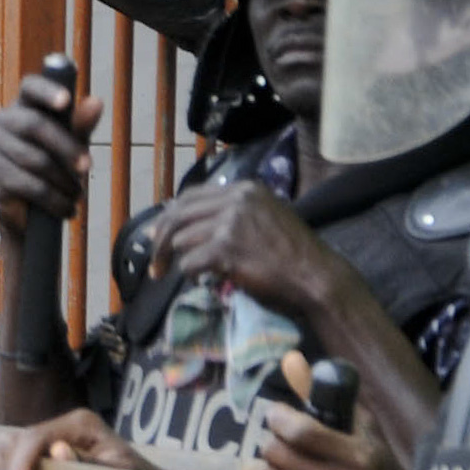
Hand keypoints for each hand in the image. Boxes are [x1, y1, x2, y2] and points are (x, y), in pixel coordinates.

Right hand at [0, 68, 102, 230]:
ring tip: (77, 195)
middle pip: (34, 125)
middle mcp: (4, 121)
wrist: (32, 207)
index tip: (66, 101)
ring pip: (33, 159)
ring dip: (62, 180)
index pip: (31, 86)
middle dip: (66, 147)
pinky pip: (26, 184)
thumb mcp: (75, 141)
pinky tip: (65, 207)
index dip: (47, 91)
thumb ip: (82, 123)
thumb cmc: (56, 163)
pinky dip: (51, 199)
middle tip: (88, 167)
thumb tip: (96, 103)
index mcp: (26, 104)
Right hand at [0, 407, 145, 469]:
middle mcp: (61, 426)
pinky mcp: (41, 453)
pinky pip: (8, 456)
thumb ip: (89, 464)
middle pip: (15, 442)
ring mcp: (49, 437)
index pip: (35, 438)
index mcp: (80, 424)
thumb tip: (57, 451)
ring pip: (5, 446)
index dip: (18, 467)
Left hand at [145, 181, 349, 326]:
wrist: (315, 276)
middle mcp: (237, 199)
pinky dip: (191, 274)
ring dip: (180, 260)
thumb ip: (229, 214)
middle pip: (178, 215)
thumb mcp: (264, 218)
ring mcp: (231, 222)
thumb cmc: (291, 253)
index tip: (155, 234)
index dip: (168, 216)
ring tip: (192, 273)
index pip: (191, 196)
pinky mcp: (226, 248)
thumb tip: (182, 224)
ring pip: (181, 239)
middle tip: (155, 264)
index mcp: (245, 189)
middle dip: (160, 241)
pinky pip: (189, 262)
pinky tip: (202, 280)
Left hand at [250, 399, 434, 469]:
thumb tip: (293, 363)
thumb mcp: (366, 432)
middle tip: (283, 443)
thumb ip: (330, 398)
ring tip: (284, 466)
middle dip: (274, 442)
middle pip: (275, 452)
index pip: (299, 432)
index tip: (277, 415)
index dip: (278, 418)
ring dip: (269, 467)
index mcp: (359, 459)